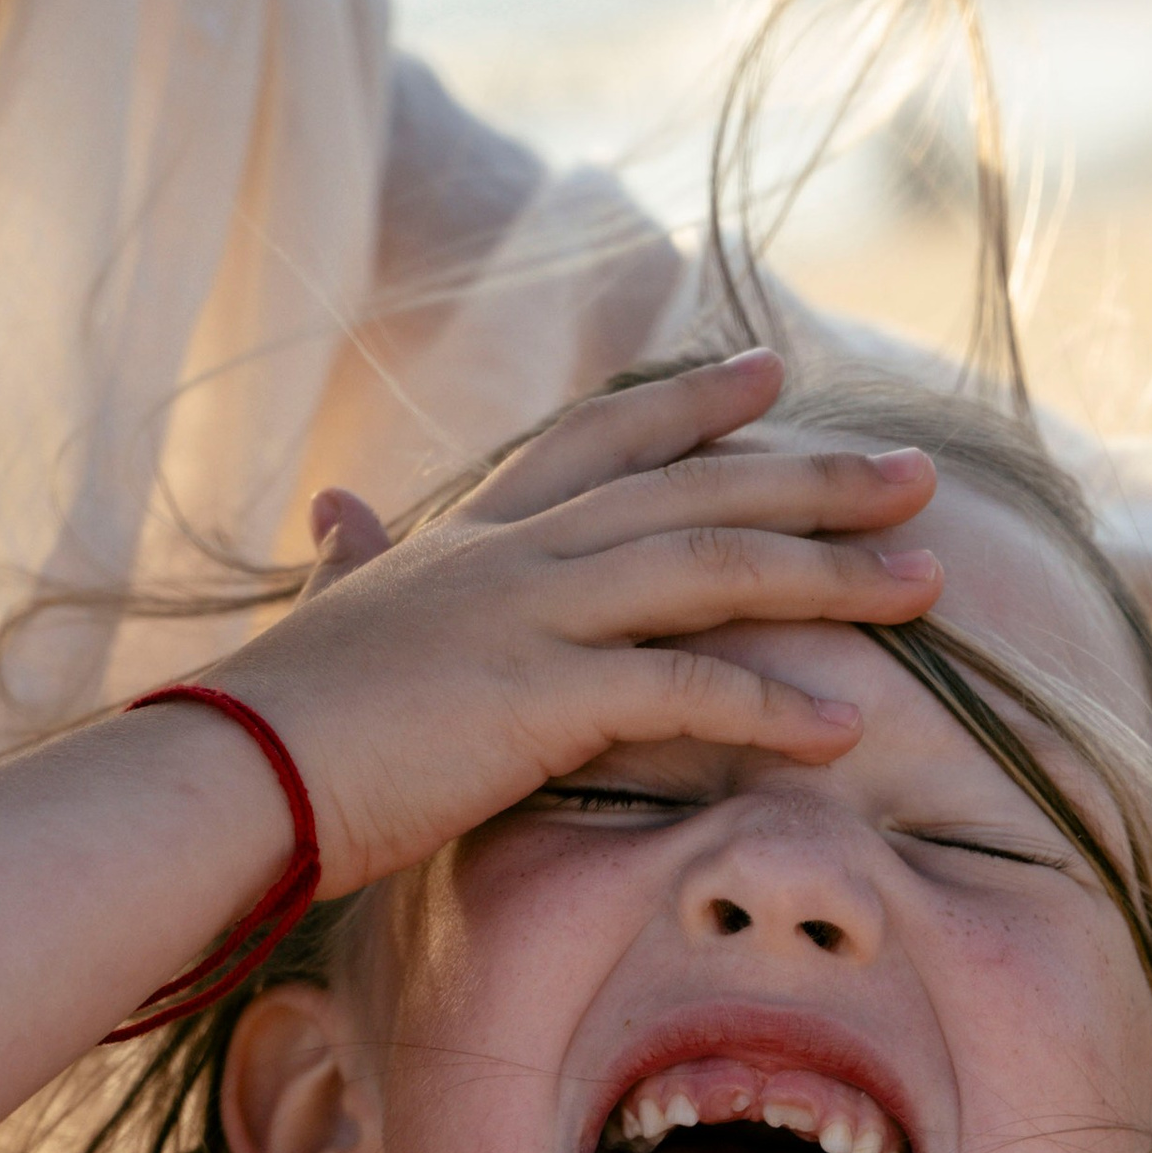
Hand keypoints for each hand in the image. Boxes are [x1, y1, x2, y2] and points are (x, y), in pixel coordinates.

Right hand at [209, 351, 938, 896]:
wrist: (223, 780)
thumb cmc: (275, 726)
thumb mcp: (328, 621)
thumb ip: (356, 563)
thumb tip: (339, 512)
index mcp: (467, 539)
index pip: (598, 443)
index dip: (689, 406)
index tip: (768, 372)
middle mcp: (512, 558)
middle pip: (691, 492)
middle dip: (813, 477)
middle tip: (918, 473)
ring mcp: (529, 619)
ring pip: (710, 568)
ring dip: (830, 574)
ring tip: (928, 583)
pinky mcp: (537, 699)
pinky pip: (683, 689)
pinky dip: (770, 703)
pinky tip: (847, 723)